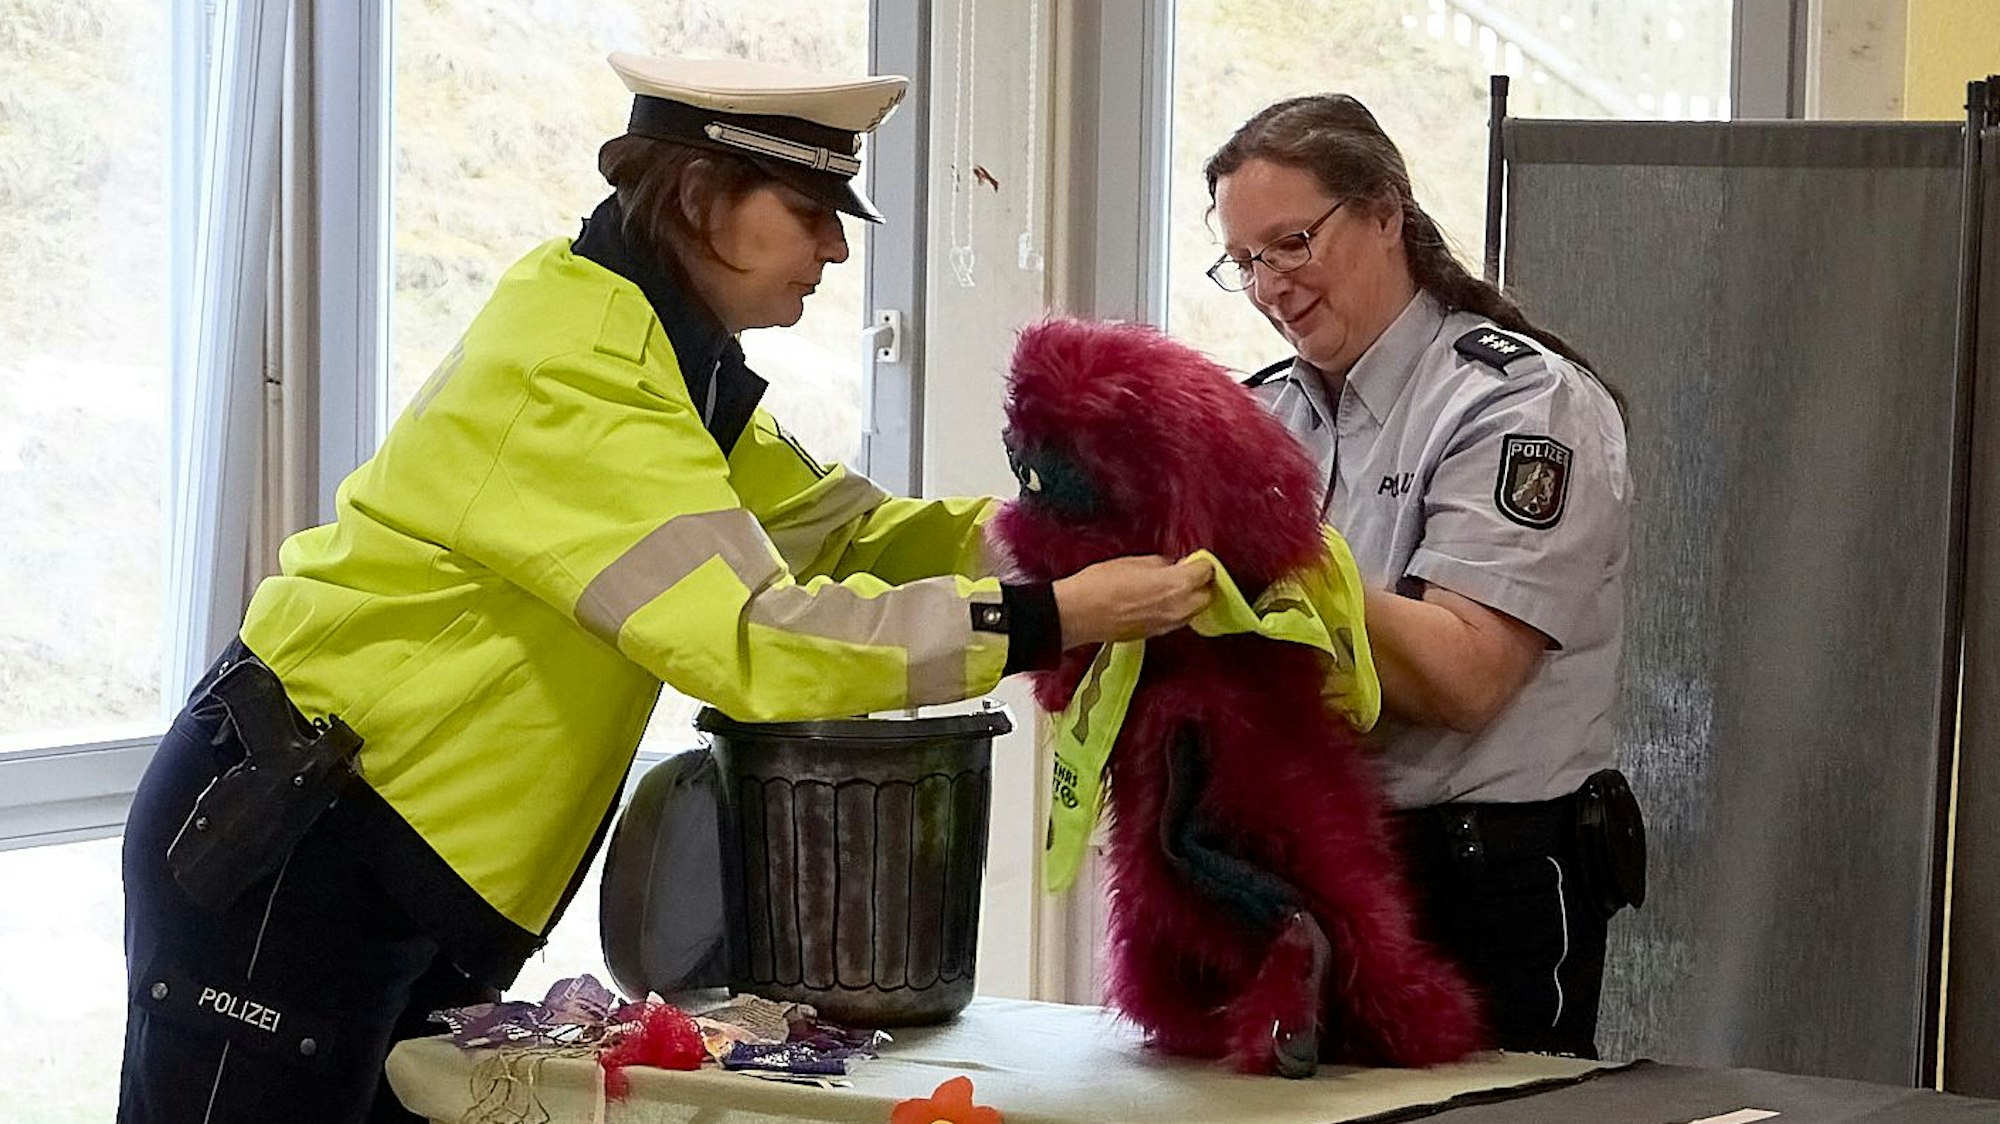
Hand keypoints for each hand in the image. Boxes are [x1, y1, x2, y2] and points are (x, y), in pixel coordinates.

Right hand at [1053, 555, 1214, 648]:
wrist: (1079, 615)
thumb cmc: (1101, 586)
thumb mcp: (1134, 561)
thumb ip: (1160, 564)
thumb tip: (1169, 567)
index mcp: (1178, 585)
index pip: (1206, 571)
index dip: (1200, 563)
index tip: (1193, 560)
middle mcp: (1179, 608)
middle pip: (1207, 595)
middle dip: (1201, 584)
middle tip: (1188, 573)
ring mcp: (1168, 625)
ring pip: (1193, 611)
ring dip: (1190, 599)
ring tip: (1174, 587)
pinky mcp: (1156, 634)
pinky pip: (1176, 621)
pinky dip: (1175, 611)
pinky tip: (1159, 601)